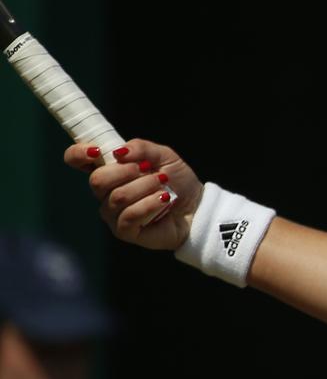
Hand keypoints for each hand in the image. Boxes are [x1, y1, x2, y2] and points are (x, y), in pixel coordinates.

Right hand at [64, 139, 203, 250]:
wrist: (197, 206)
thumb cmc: (177, 181)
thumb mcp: (165, 156)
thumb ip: (142, 148)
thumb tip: (118, 152)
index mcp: (110, 171)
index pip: (77, 160)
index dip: (79, 153)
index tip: (96, 150)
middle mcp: (106, 193)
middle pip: (97, 180)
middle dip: (125, 171)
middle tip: (148, 170)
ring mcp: (113, 213)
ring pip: (118, 197)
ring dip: (146, 186)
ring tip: (163, 186)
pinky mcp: (124, 231)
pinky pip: (129, 215)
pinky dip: (150, 203)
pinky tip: (164, 200)